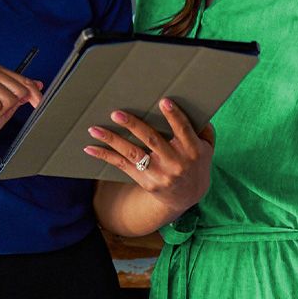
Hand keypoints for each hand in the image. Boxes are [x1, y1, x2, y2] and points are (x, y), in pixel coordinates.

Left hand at [83, 98, 214, 214]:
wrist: (188, 197)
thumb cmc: (195, 163)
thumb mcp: (207, 148)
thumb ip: (204, 130)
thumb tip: (198, 109)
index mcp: (193, 151)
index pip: (183, 131)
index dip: (174, 116)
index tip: (163, 101)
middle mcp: (175, 162)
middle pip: (152, 141)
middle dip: (133, 125)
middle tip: (116, 113)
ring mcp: (159, 173)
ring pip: (133, 153)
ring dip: (112, 140)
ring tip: (95, 129)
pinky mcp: (145, 181)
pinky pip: (122, 166)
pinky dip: (105, 156)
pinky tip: (90, 148)